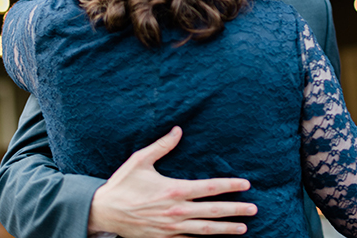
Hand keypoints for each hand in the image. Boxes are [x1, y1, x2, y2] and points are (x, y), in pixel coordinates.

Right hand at [88, 127, 256, 237]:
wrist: (102, 213)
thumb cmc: (122, 184)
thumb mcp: (140, 160)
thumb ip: (162, 145)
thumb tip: (178, 129)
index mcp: (174, 190)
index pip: (209, 188)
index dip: (230, 186)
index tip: (246, 185)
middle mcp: (176, 211)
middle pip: (213, 211)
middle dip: (236, 210)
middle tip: (254, 209)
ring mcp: (171, 228)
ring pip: (205, 230)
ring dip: (225, 230)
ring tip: (243, 229)